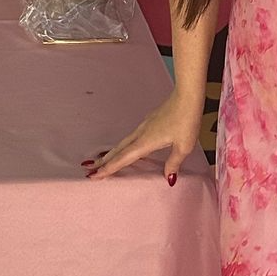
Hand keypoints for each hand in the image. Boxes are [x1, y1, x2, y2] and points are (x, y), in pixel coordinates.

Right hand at [85, 95, 201, 183]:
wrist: (186, 97)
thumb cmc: (186, 121)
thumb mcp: (183, 146)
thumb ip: (173, 163)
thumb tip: (168, 179)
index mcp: (145, 142)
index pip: (123, 158)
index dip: (109, 168)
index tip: (94, 175)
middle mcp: (141, 134)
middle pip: (118, 150)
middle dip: (104, 161)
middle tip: (90, 169)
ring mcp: (144, 126)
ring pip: (123, 142)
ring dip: (112, 153)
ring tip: (103, 160)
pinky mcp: (149, 122)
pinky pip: (131, 137)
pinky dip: (123, 145)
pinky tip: (127, 147)